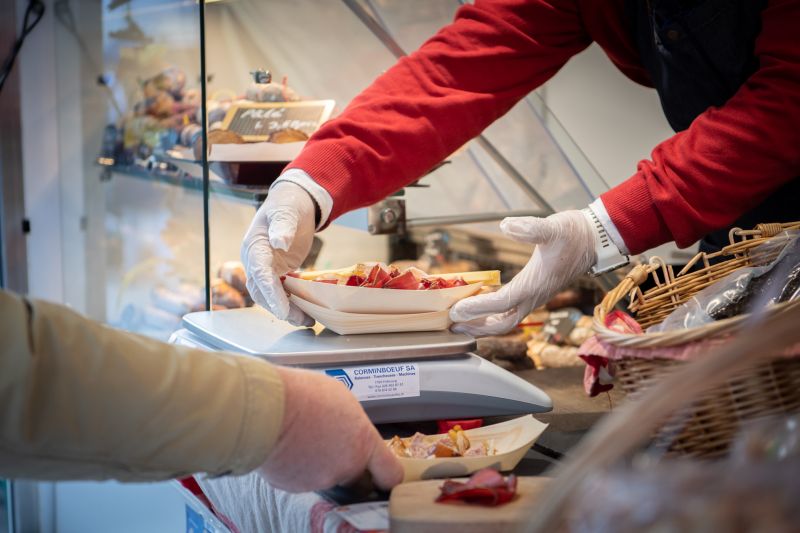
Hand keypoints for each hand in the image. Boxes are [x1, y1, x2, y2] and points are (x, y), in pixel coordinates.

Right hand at [241, 182, 315, 325]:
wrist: (292, 203)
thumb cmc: (287, 205)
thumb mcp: (286, 211)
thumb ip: (283, 225)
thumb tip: (281, 242)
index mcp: (255, 246)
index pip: (259, 272)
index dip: (270, 292)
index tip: (282, 309)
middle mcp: (256, 260)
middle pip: (262, 290)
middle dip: (280, 307)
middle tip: (301, 319)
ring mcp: (267, 268)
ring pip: (271, 295)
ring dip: (288, 309)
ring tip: (308, 320)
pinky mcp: (278, 272)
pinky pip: (282, 292)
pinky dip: (293, 303)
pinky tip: (308, 311)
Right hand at [259, 366, 403, 491]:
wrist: (266, 408)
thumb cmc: (302, 395)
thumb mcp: (341, 397)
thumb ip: (353, 422)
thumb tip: (350, 426)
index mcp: (363, 443)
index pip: (389, 473)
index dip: (387, 475)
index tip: (384, 475)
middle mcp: (346, 466)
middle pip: (353, 473)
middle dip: (343, 461)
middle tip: (327, 440)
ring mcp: (320, 479)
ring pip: (323, 475)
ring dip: (316, 462)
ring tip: (301, 436)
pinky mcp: (294, 486)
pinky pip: (299, 478)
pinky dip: (295, 467)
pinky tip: (288, 445)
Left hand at [449, 210, 595, 335]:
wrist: (595, 240)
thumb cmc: (574, 234)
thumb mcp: (553, 226)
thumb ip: (530, 228)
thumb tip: (507, 226)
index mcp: (536, 284)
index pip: (502, 303)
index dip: (478, 308)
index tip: (456, 309)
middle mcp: (535, 296)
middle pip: (503, 323)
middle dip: (477, 327)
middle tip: (451, 325)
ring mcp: (535, 297)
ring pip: (507, 320)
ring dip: (483, 325)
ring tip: (459, 323)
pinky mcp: (535, 293)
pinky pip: (510, 312)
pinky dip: (491, 315)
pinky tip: (477, 307)